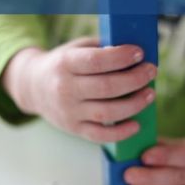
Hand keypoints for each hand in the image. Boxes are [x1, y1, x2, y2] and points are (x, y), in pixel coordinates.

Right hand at [2, 37, 156, 142]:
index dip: (121, 57)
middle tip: (151, 72)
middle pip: (106, 87)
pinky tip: (136, 124)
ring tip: (149, 94)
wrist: (33, 88)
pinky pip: (100, 136)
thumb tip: (136, 53)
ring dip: (133, 105)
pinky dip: (121, 133)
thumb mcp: (76, 48)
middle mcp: (65, 89)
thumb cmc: (63, 64)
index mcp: (65, 63)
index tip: (139, 53)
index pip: (96, 61)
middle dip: (135, 79)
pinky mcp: (74, 129)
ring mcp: (69, 112)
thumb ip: (102, 48)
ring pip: (107, 113)